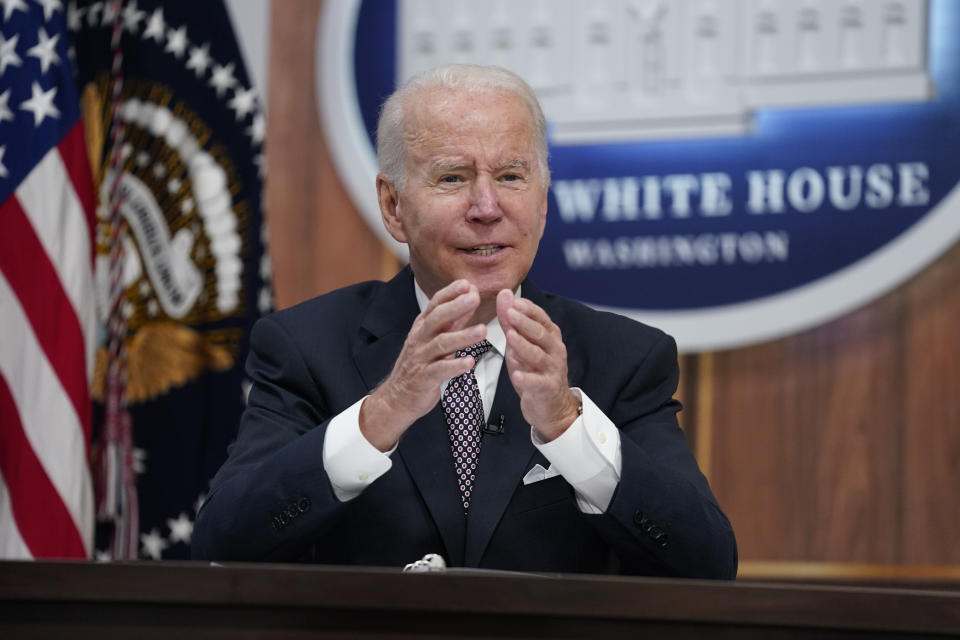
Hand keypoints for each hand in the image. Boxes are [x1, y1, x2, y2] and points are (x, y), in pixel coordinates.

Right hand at [360, 280, 486, 450]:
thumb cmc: (420, 365)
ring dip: (462, 336)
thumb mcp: (434, 339)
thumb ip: (452, 322)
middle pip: (437, 319)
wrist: (397, 397)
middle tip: (474, 298)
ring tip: (482, 330)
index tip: (468, 283)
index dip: (450, 293)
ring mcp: (421, 359)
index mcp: (422, 328)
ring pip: (441, 344)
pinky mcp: (424, 378)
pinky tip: (470, 363)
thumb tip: (469, 300)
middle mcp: (420, 339)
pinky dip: (455, 366)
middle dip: (456, 307)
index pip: (435, 304)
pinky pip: (440, 370)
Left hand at [497, 290, 579, 441]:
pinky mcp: (547, 388)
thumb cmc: (534, 370)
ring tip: (510, 337)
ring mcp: (552, 369)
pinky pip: (537, 382)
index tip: (514, 301)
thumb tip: (504, 294)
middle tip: (510, 313)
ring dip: (524, 345)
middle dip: (525, 322)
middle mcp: (554, 350)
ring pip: (538, 355)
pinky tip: (517, 375)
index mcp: (549, 336)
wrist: (552, 405)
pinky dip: (527, 379)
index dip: (528, 309)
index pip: (540, 318)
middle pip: (540, 333)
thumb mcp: (520, 343)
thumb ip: (511, 320)